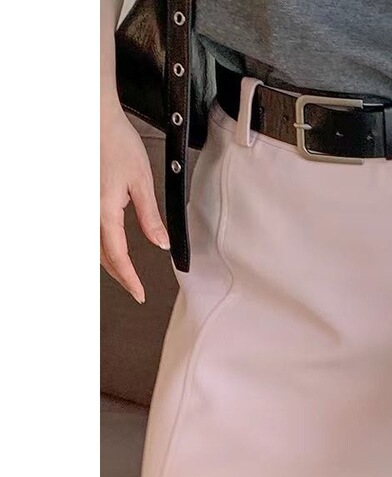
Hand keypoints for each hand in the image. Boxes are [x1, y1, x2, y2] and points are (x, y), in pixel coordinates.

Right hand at [100, 104, 169, 302]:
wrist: (96, 119)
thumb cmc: (117, 142)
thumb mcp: (142, 182)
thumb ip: (150, 217)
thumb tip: (160, 243)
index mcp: (104, 211)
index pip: (118, 256)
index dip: (130, 278)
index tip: (140, 293)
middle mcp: (88, 211)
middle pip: (102, 256)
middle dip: (119, 275)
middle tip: (135, 289)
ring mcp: (82, 206)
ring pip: (92, 246)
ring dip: (108, 263)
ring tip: (125, 274)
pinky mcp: (81, 199)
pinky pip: (88, 231)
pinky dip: (99, 246)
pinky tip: (108, 249)